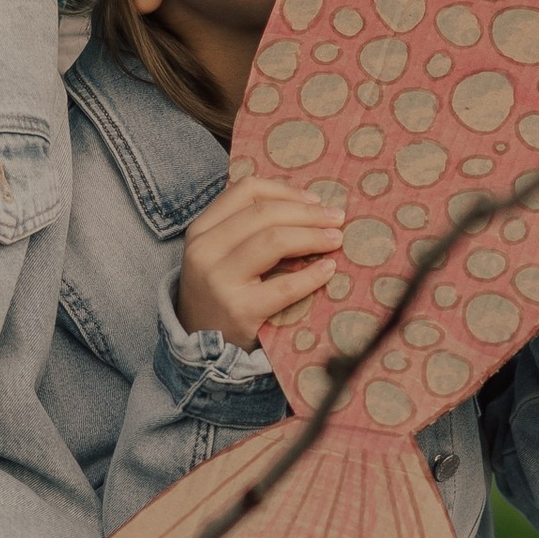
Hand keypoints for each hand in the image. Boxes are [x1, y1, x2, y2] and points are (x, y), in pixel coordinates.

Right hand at [175, 173, 343, 346]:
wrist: (203, 347)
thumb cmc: (222, 293)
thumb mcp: (220, 254)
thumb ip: (248, 228)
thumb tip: (310, 205)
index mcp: (201, 230)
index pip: (246, 191)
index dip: (286, 190)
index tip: (315, 200)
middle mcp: (204, 251)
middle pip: (265, 213)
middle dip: (308, 213)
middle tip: (337, 219)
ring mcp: (219, 280)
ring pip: (274, 241)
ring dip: (313, 236)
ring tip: (335, 239)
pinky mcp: (239, 310)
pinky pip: (285, 286)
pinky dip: (313, 274)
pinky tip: (328, 269)